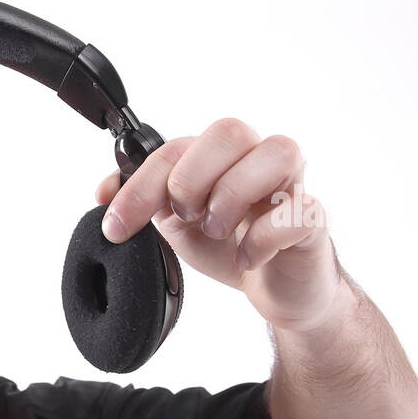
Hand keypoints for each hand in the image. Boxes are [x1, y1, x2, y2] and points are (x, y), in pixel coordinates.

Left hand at [95, 118, 342, 332]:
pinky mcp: (313, 219)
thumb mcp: (176, 225)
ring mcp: (292, 185)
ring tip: (216, 231)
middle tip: (185, 216)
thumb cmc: (231, 245)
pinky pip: (301, 209)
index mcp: (219, 157)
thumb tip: (104, 190)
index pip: (175, 148)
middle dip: (191, 177)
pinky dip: (263, 236)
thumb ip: (144, 202)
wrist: (276, 288)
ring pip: (278, 151)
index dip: (140, 186)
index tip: (117, 225)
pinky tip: (245, 257)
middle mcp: (258, 159)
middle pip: (229, 130)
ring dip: (233, 194)